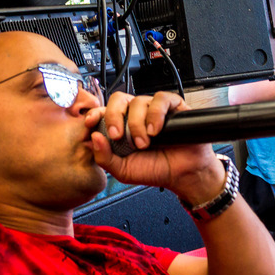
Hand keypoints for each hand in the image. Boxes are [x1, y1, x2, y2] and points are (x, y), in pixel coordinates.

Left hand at [88, 92, 222, 205]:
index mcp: (121, 126)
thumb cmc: (154, 170)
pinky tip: (156, 130)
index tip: (91, 122)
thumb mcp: (122, 170)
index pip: (103, 111)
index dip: (95, 113)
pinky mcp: (172, 107)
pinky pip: (161, 99)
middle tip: (118, 136)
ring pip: (138, 101)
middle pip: (118, 99)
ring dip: (138, 124)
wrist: (182, 175)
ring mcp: (153, 110)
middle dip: (114, 116)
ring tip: (144, 143)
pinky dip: (156, 114)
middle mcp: (136, 115)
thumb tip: (94, 137)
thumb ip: (104, 157)